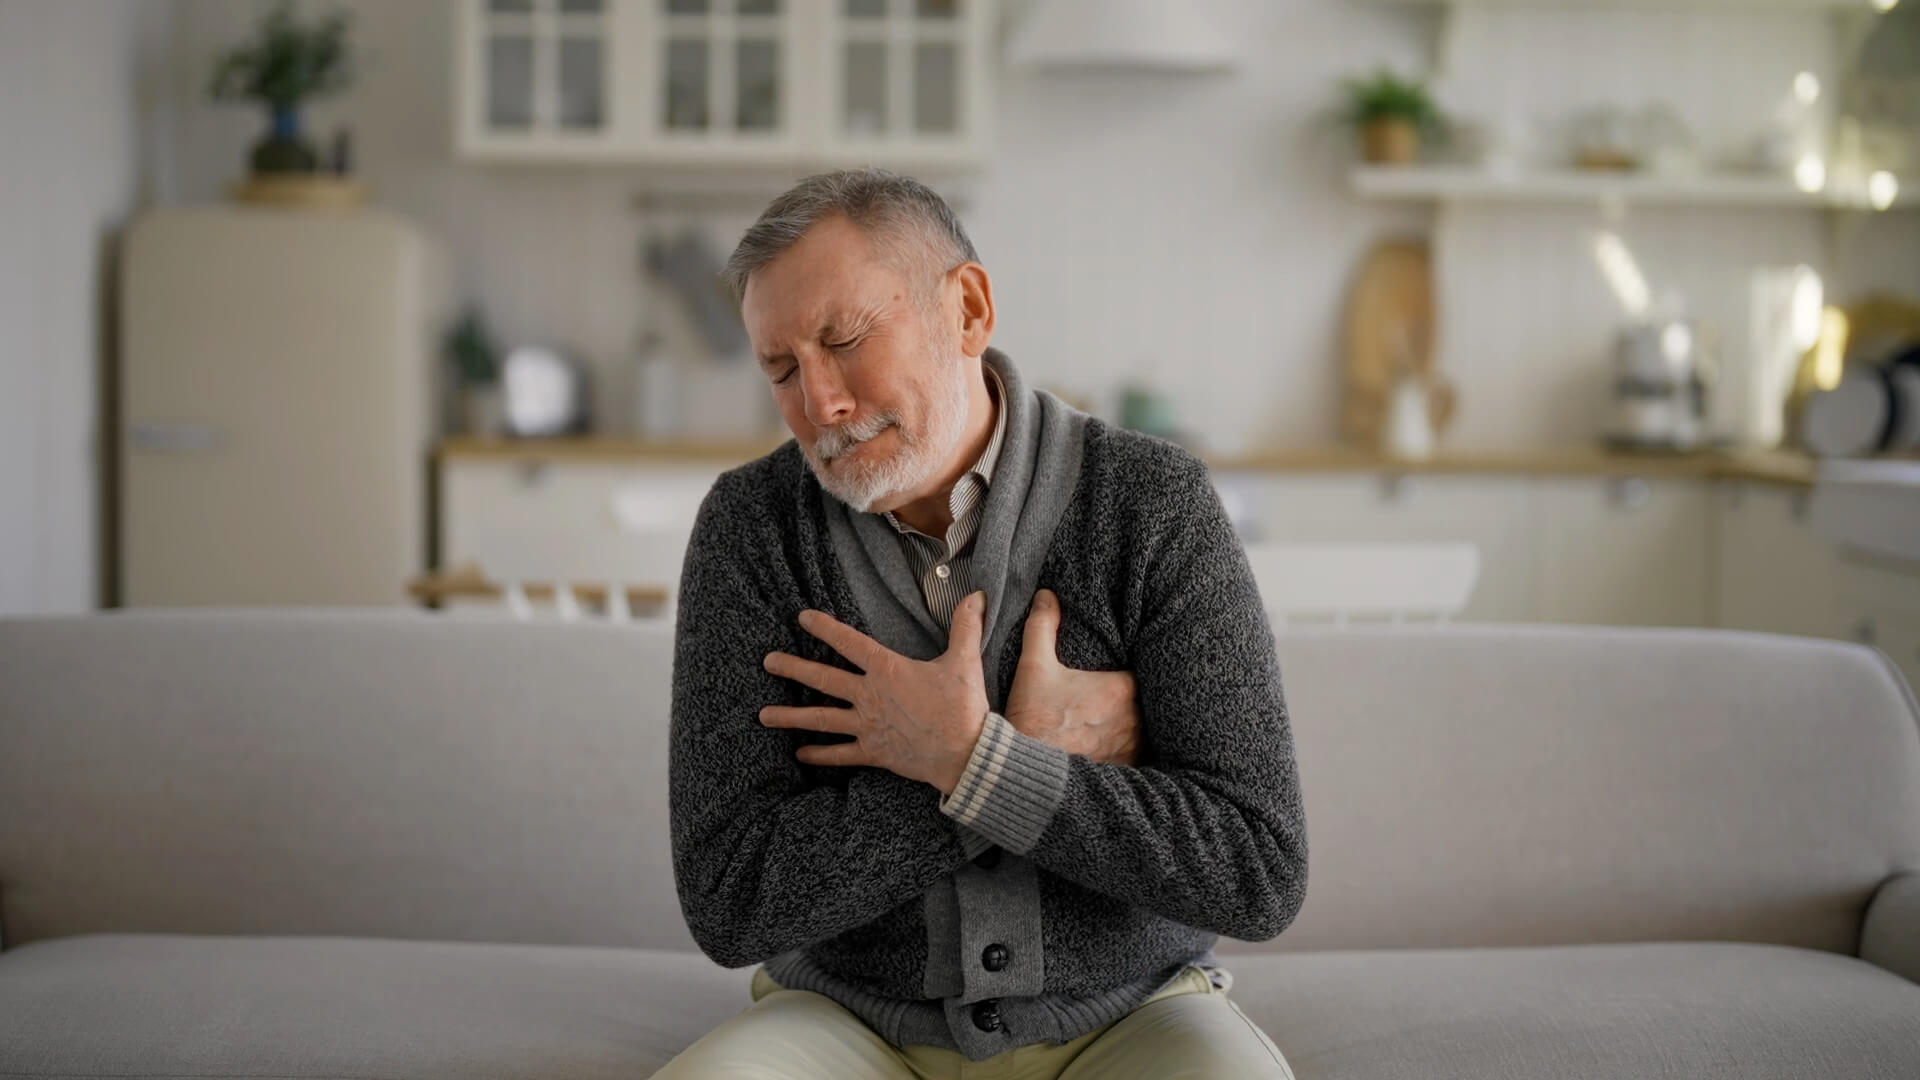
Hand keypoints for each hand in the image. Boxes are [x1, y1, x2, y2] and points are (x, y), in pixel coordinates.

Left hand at [759, 592, 990, 795]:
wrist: (966, 754)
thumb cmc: (963, 707)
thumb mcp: (965, 661)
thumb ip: (966, 625)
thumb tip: (977, 595)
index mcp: (887, 670)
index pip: (849, 643)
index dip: (824, 627)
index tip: (802, 618)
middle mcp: (870, 696)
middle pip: (823, 679)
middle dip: (792, 668)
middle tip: (767, 662)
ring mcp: (867, 726)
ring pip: (821, 718)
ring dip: (791, 716)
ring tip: (763, 715)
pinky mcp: (873, 752)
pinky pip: (840, 754)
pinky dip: (820, 755)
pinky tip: (800, 755)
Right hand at [1005, 589, 1140, 765]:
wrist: (1026, 773)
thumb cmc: (1032, 721)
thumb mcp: (1033, 668)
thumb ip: (1043, 627)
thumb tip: (1047, 596)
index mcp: (1120, 690)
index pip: (1144, 672)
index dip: (1135, 668)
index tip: (1123, 666)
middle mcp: (1134, 721)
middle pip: (1147, 701)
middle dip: (1135, 697)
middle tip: (1117, 694)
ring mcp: (1132, 749)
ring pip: (1143, 729)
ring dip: (1133, 723)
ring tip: (1117, 718)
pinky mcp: (1124, 772)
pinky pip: (1137, 755)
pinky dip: (1128, 748)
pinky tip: (1112, 745)